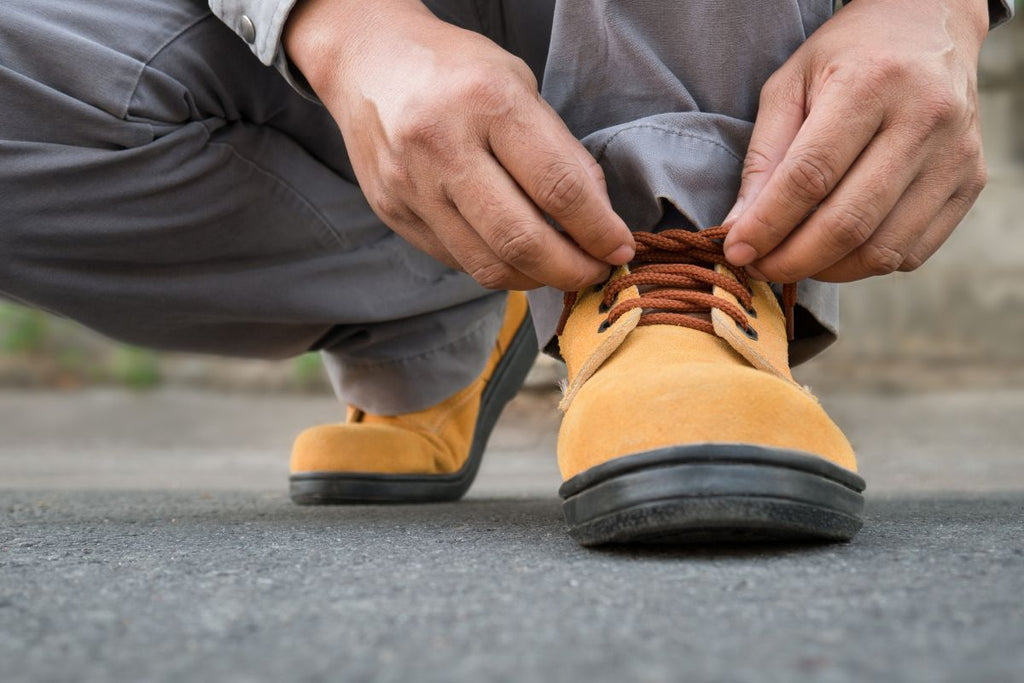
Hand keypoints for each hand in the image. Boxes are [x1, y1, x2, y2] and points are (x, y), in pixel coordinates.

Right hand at [284, 0, 633, 290]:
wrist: (368, 62)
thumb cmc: (457, 70)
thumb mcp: (519, 84)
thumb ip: (559, 150)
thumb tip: (597, 219)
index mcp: (487, 101)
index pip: (559, 186)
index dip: (599, 230)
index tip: (620, 248)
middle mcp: (442, 146)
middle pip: (520, 239)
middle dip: (571, 270)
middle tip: (594, 273)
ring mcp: (411, 185)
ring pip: (487, 265)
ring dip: (535, 279)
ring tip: (559, 270)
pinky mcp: (392, 212)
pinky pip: (457, 260)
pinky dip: (497, 267)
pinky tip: (515, 257)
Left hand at [723, 0, 989, 282]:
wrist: (930, 26)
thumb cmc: (848, 57)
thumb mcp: (790, 85)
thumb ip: (763, 157)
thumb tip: (740, 228)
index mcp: (871, 83)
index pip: (810, 176)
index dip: (768, 224)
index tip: (736, 252)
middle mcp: (924, 118)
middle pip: (849, 221)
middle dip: (792, 259)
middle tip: (759, 269)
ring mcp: (955, 154)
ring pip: (883, 249)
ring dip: (827, 270)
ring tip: (793, 261)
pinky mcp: (971, 182)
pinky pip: (913, 252)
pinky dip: (865, 264)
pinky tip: (837, 250)